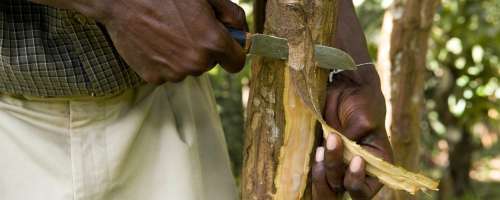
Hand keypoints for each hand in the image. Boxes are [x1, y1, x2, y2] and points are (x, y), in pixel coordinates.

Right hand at [34, 0, 247, 83]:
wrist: (121, 1)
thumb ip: (232, 15)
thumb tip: (242, 34)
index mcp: (213, 42)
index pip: (237, 63)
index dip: (232, 52)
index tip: (226, 46)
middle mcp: (196, 63)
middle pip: (210, 64)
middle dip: (204, 49)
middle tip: (186, 27)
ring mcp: (174, 73)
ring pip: (188, 68)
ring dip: (183, 55)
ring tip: (166, 31)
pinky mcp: (154, 78)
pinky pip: (167, 72)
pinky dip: (163, 61)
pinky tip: (154, 41)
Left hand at [312, 77, 392, 199]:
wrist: (346, 87)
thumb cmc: (363, 102)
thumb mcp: (365, 120)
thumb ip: (353, 141)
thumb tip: (339, 155)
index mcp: (376, 166)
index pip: (365, 191)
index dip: (357, 181)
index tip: (356, 159)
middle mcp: (357, 171)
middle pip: (341, 190)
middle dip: (334, 175)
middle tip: (331, 148)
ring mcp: (339, 165)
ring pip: (326, 185)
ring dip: (322, 171)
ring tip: (323, 149)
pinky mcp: (324, 156)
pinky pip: (315, 171)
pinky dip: (315, 165)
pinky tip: (319, 149)